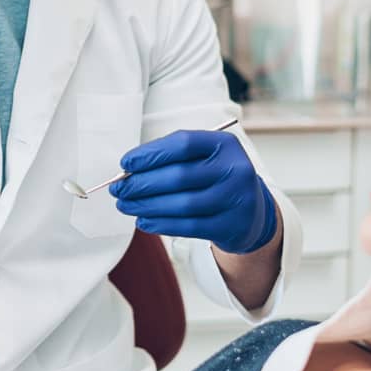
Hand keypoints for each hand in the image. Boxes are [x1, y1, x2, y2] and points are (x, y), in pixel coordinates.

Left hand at [111, 128, 276, 254]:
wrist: (251, 213)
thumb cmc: (215, 179)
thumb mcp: (204, 159)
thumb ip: (171, 160)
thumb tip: (128, 171)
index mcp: (224, 145)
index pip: (183, 144)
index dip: (151, 154)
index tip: (125, 164)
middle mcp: (235, 169)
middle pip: (179, 176)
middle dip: (141, 183)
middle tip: (118, 189)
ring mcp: (236, 199)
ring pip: (182, 204)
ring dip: (146, 205)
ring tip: (125, 205)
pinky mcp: (231, 226)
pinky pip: (189, 227)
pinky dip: (161, 224)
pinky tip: (143, 221)